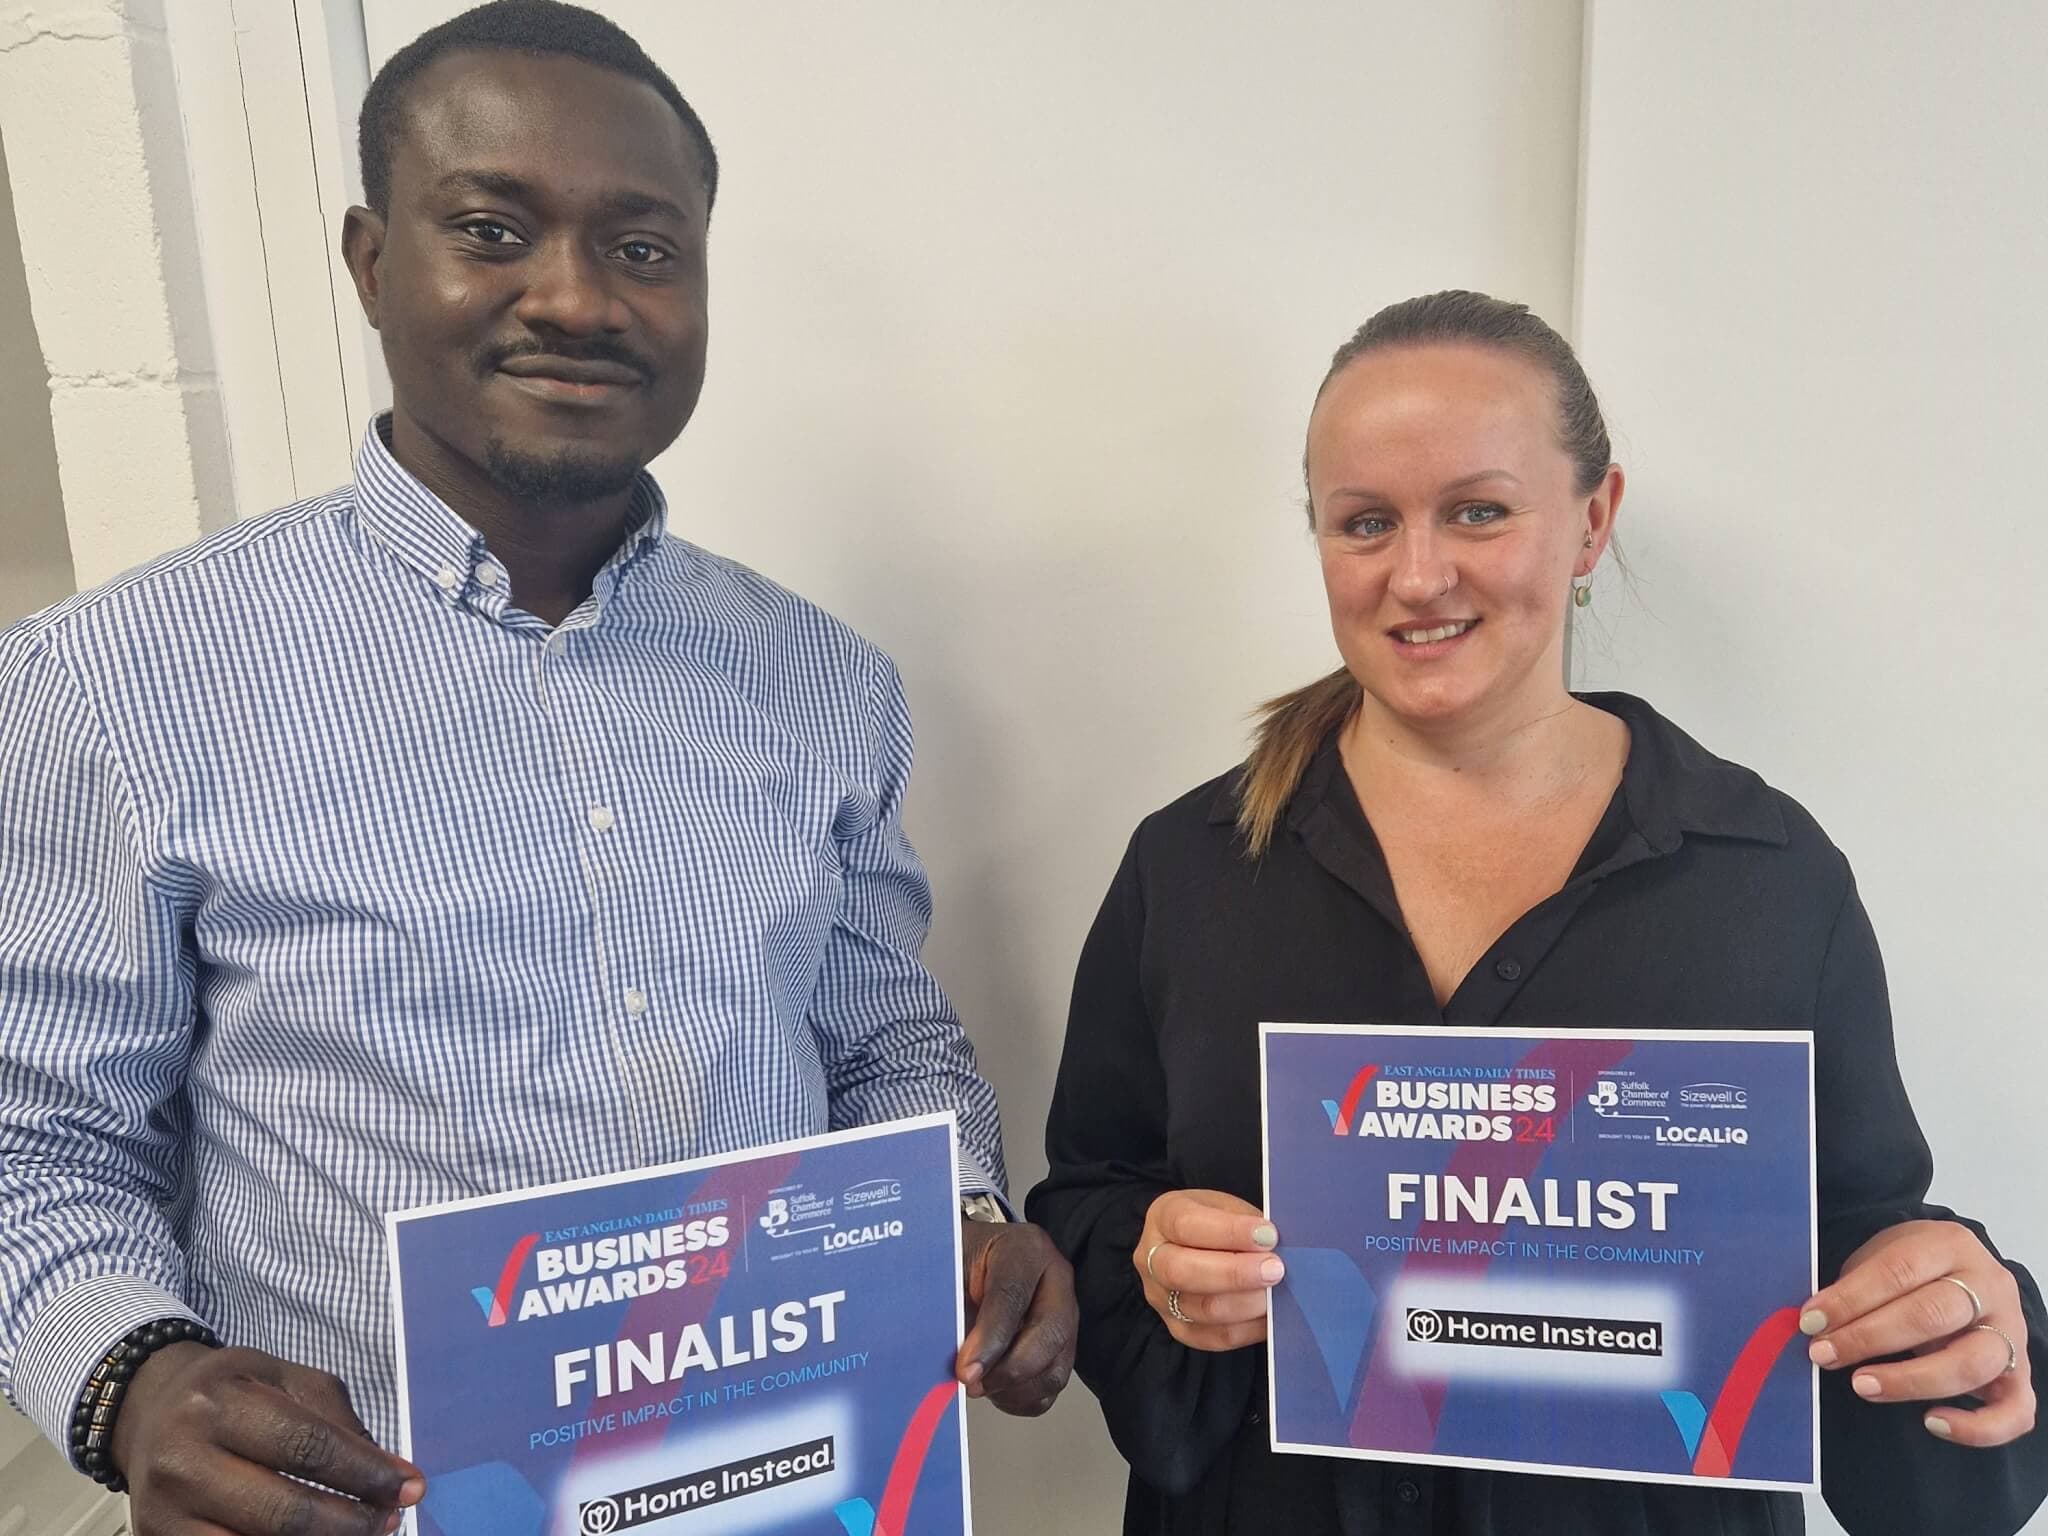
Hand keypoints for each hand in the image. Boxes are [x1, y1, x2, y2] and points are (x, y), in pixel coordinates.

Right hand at [113, 1340, 424, 1534]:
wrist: (149, 1410)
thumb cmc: (233, 1392)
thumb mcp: (284, 1378)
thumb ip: (336, 1420)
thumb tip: (388, 1471)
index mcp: (219, 1404)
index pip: (306, 1447)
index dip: (365, 1472)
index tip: (410, 1486)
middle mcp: (182, 1460)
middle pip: (282, 1511)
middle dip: (349, 1522)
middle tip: (388, 1521)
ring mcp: (163, 1510)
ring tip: (359, 1533)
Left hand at [956, 1217, 1076, 1415]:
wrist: (973, 1262)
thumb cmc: (961, 1261)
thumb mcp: (949, 1268)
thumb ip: (948, 1305)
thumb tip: (941, 1354)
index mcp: (1025, 1250)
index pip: (1013, 1295)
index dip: (990, 1338)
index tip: (965, 1368)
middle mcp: (1054, 1282)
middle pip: (1050, 1333)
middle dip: (1009, 1369)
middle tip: (972, 1383)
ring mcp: (1064, 1317)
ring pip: (1055, 1368)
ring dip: (1013, 1389)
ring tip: (978, 1385)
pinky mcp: (1061, 1349)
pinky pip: (1049, 1389)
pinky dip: (1019, 1399)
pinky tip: (994, 1388)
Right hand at [1136, 1189, 1282, 1351]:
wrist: (1202, 1247)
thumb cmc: (1219, 1223)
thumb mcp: (1228, 1208)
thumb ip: (1247, 1224)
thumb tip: (1277, 1247)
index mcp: (1162, 1218)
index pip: (1186, 1225)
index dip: (1229, 1231)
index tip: (1268, 1235)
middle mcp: (1151, 1259)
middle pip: (1182, 1272)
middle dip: (1234, 1273)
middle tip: (1275, 1269)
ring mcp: (1161, 1299)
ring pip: (1202, 1309)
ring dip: (1246, 1303)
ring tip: (1277, 1293)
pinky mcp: (1179, 1329)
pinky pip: (1215, 1337)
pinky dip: (1248, 1328)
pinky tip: (1270, 1316)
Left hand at [1802, 1219, 2035, 1446]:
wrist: (1966, 1274)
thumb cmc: (1911, 1270)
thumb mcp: (1882, 1257)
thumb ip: (1855, 1287)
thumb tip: (1811, 1325)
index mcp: (1950, 1245)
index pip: (1899, 1270)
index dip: (1851, 1298)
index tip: (1810, 1322)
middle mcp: (1990, 1287)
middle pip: (1933, 1315)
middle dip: (1870, 1338)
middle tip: (1824, 1354)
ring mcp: (2012, 1333)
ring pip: (1971, 1363)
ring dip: (1910, 1380)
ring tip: (1862, 1386)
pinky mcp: (2023, 1377)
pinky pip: (2015, 1412)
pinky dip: (1977, 1427)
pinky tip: (1931, 1422)